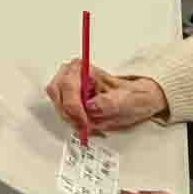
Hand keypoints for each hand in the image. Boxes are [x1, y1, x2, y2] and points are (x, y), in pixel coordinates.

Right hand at [45, 58, 165, 137]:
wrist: (135, 100)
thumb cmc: (131, 95)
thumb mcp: (126, 98)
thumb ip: (109, 102)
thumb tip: (91, 106)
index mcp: (83, 68)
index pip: (68, 85)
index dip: (73, 105)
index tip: (85, 120)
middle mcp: (70, 75)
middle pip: (57, 94)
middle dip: (71, 113)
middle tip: (87, 125)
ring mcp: (66, 88)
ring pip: (58, 105)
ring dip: (73, 119)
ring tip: (91, 125)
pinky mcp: (67, 99)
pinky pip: (63, 112)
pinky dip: (74, 122)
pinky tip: (88, 124)